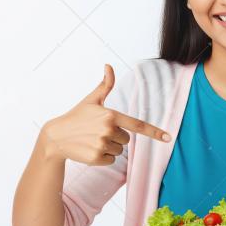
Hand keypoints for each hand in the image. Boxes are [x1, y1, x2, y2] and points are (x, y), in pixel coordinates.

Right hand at [42, 64, 171, 165]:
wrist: (56, 136)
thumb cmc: (77, 116)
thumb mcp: (91, 100)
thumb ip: (105, 84)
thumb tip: (109, 65)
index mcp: (110, 115)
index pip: (137, 125)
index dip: (154, 132)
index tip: (168, 137)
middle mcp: (108, 130)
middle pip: (126, 140)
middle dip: (115, 137)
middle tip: (97, 132)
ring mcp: (102, 145)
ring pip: (119, 151)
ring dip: (109, 147)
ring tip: (92, 140)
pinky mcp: (96, 158)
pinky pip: (111, 160)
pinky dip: (102, 158)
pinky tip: (89, 150)